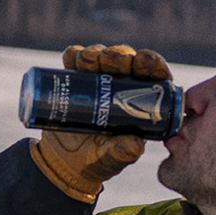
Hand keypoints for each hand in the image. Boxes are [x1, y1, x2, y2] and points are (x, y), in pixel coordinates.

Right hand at [30, 42, 171, 203]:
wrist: (63, 161)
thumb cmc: (95, 160)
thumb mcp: (111, 159)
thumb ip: (122, 153)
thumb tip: (134, 143)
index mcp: (141, 101)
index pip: (151, 75)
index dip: (150, 63)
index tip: (141, 63)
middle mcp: (121, 86)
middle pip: (126, 60)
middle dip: (119, 56)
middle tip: (109, 61)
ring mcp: (97, 81)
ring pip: (101, 56)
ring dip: (96, 53)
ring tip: (86, 62)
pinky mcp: (74, 80)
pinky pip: (74, 61)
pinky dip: (73, 55)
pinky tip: (72, 58)